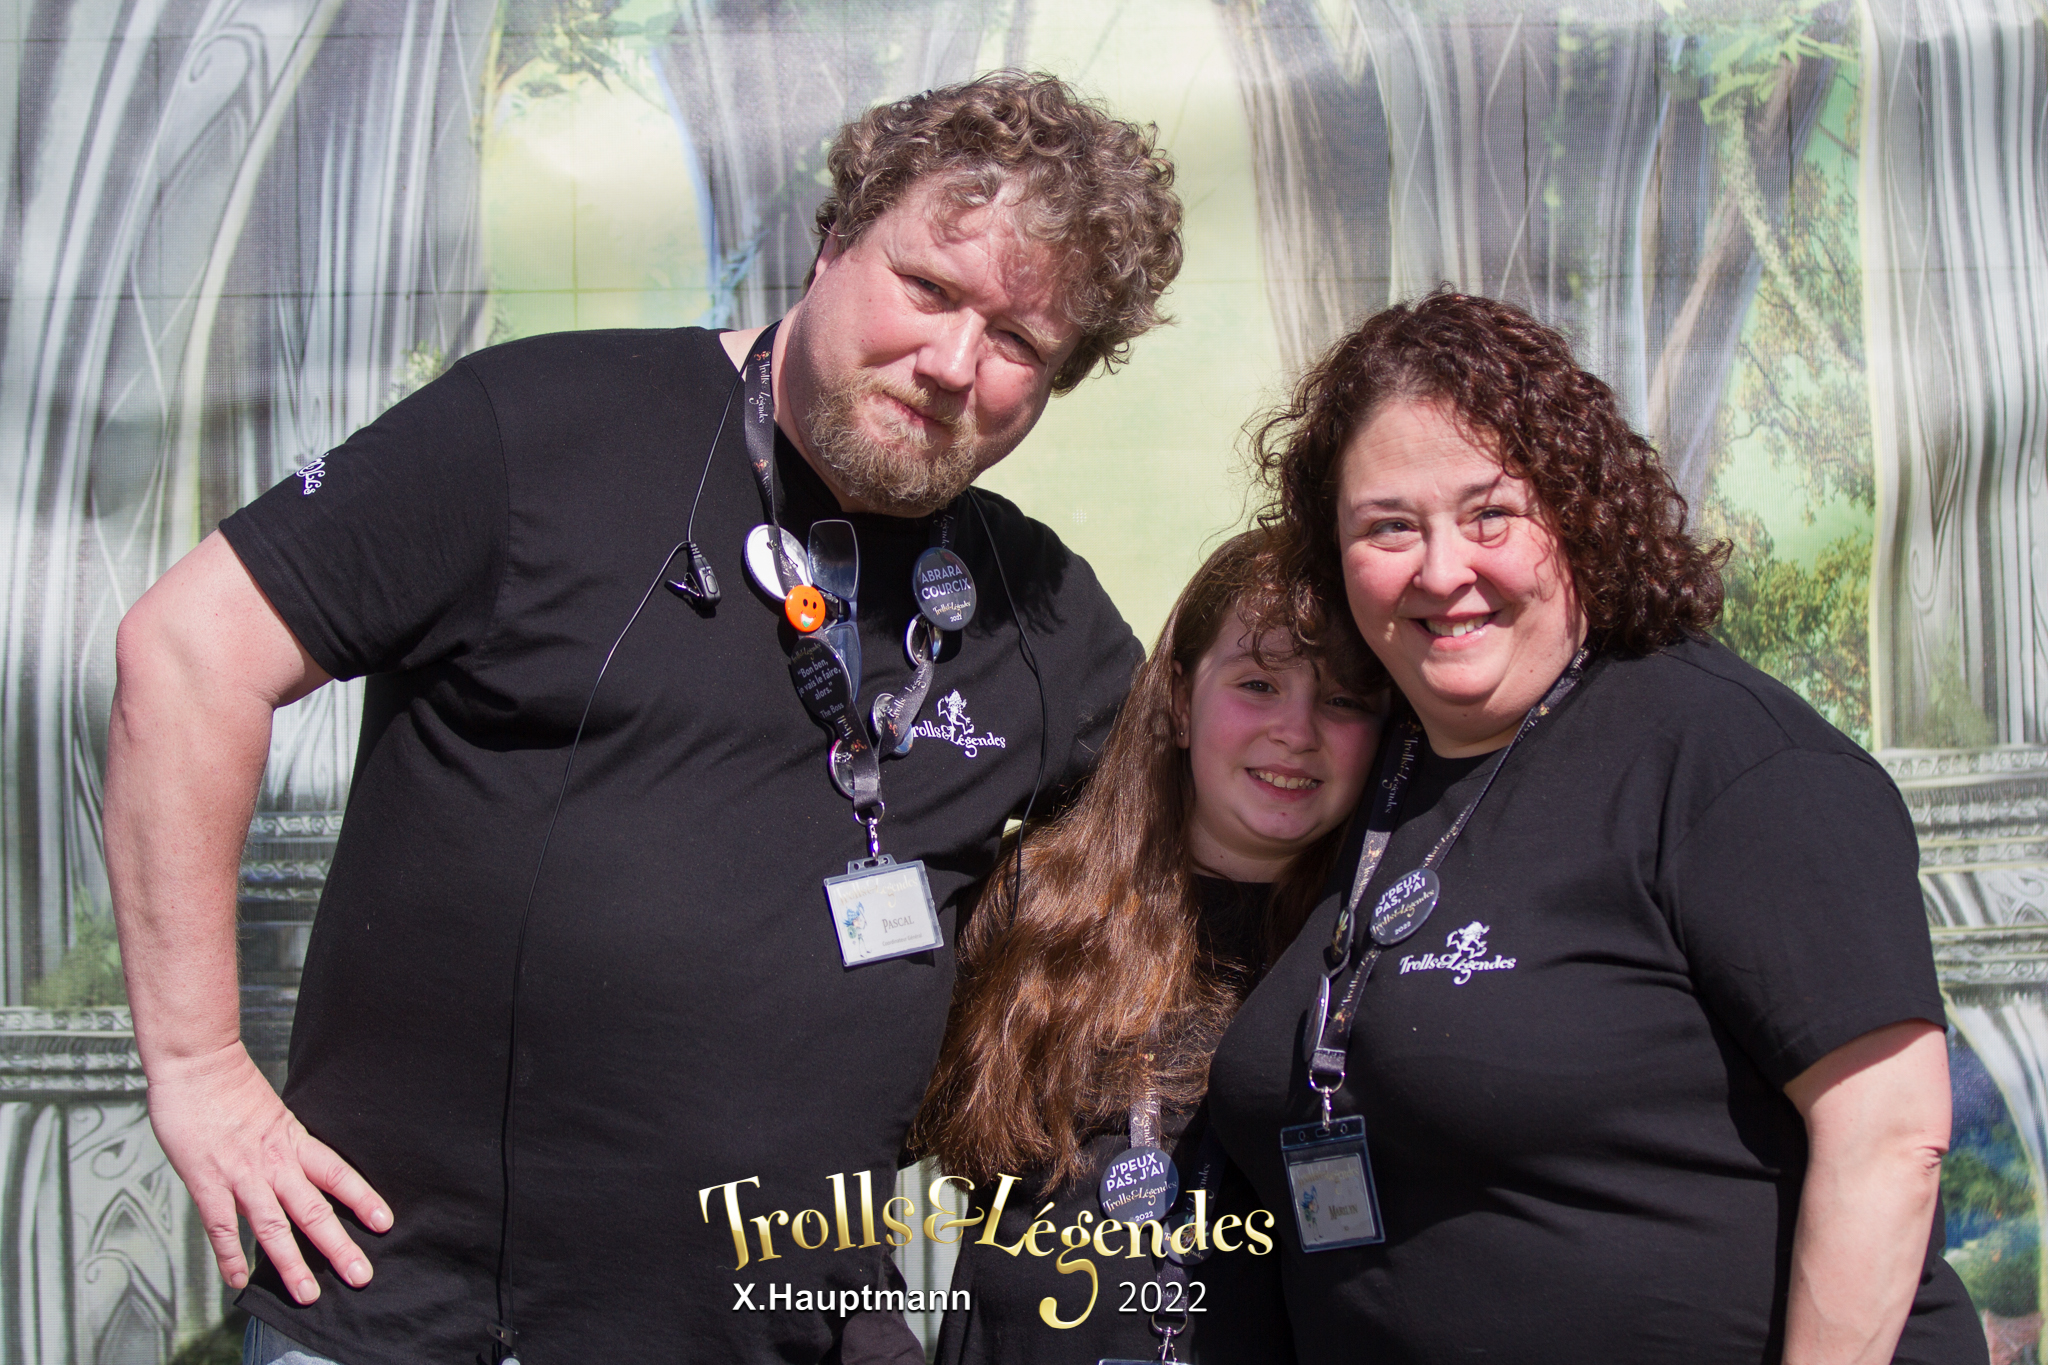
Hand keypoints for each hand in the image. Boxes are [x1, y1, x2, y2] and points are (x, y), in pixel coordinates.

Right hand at [146, 1041, 391, 1302]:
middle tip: (360, 1275)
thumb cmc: (232, 1085)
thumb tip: (301, 1169)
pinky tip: (238, 1280)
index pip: (338, 1173)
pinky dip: (230, 1256)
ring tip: (308, 1294)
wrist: (197, 1064)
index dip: (362, 1199)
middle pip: (313, 1209)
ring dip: (291, 1263)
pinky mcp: (206, 1182)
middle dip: (337, 1245)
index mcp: (294, 1141)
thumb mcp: (274, 1113)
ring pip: (272, 1226)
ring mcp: (240, 1175)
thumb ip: (285, 1144)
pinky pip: (221, 1227)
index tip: (384, 1224)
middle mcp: (274, 1162)